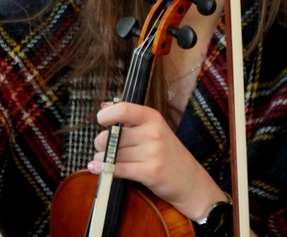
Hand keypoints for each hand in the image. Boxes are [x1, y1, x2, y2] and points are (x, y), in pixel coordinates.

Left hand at [89, 102, 226, 221]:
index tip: (101, 120)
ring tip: (104, 160)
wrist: (189, 179)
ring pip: (113, 154)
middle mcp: (153, 132)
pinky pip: (118, 169)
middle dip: (101, 143)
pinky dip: (103, 169)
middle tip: (102, 147)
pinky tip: (97, 168)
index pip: (124, 110)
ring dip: (102, 158)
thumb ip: (130, 118)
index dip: (107, 115)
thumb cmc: (167, 153)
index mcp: (153, 118)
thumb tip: (104, 107)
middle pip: (113, 135)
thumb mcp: (154, 129)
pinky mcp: (150, 172)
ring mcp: (153, 152)